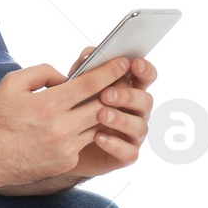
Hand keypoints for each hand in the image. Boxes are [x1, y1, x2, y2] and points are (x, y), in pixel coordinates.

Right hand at [0, 55, 133, 185]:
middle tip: (122, 82)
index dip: (110, 72)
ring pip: (98, 125)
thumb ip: (43, 72)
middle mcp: (62, 127)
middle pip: (103, 105)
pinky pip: (84, 142)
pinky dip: (83, 132)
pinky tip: (75, 127)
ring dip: (102, 113)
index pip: (90, 84)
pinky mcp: (67, 162)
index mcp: (49, 104)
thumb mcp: (12, 83)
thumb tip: (67, 77)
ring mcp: (66, 147)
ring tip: (103, 102)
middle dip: (115, 91)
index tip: (123, 63)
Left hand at [58, 47, 156, 178]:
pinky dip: (115, 144)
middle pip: (145, 100)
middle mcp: (136, 111)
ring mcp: (133, 134)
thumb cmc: (76, 108)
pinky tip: (98, 137)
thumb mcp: (78, 87)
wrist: (62, 144)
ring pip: (138, 126)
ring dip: (121, 119)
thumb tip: (88, 52)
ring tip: (101, 114)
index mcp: (129, 90)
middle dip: (127, 95)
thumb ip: (85, 70)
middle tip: (106, 94)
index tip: (134, 63)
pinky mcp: (125, 155)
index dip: (144, 69)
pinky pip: (128, 152)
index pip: (145, 77)